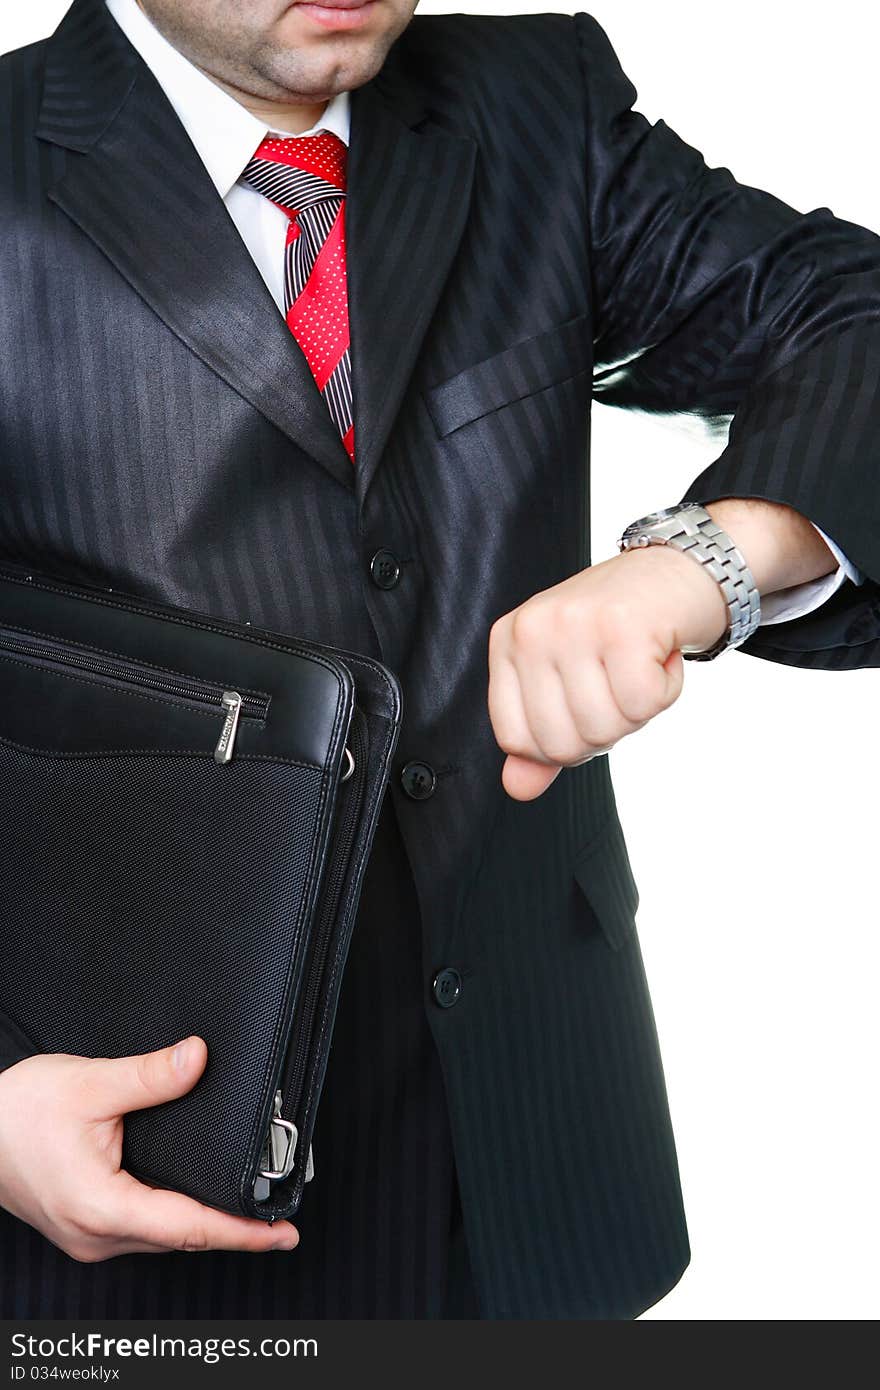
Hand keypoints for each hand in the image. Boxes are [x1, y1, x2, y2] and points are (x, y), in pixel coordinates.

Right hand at [0, 1037, 298, 1261]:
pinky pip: (144, 1230)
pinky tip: (197, 1198)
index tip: (284, 1233)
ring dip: (204, 1224)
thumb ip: (149, 1075)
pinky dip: (177, 1216)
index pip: (189, 1228)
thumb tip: (198, 1057)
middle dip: (233, 1228)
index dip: (242, 1232)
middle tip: (280, 1213)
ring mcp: (90, 1237)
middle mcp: (98, 1235)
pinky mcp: (86, 1227)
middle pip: (182, 1238)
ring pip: (163, 1238)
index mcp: (102, 1207)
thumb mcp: (89, 1083)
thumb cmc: (18, 1113)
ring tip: (250, 1207)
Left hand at [488, 544, 728, 800]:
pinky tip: (660, 655)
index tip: (587, 707)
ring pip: (604, 727)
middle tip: (619, 684)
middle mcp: (533, 629)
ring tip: (638, 665)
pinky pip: (643, 703)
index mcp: (508, 641)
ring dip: (637, 710)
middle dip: (604, 730)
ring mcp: (575, 624)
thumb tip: (517, 788)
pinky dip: (665, 690)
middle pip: (560, 743)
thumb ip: (539, 737)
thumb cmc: (618, 628)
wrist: (677, 570)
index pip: (515, 739)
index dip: (560, 744)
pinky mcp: (623, 624)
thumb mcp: (565, 678)